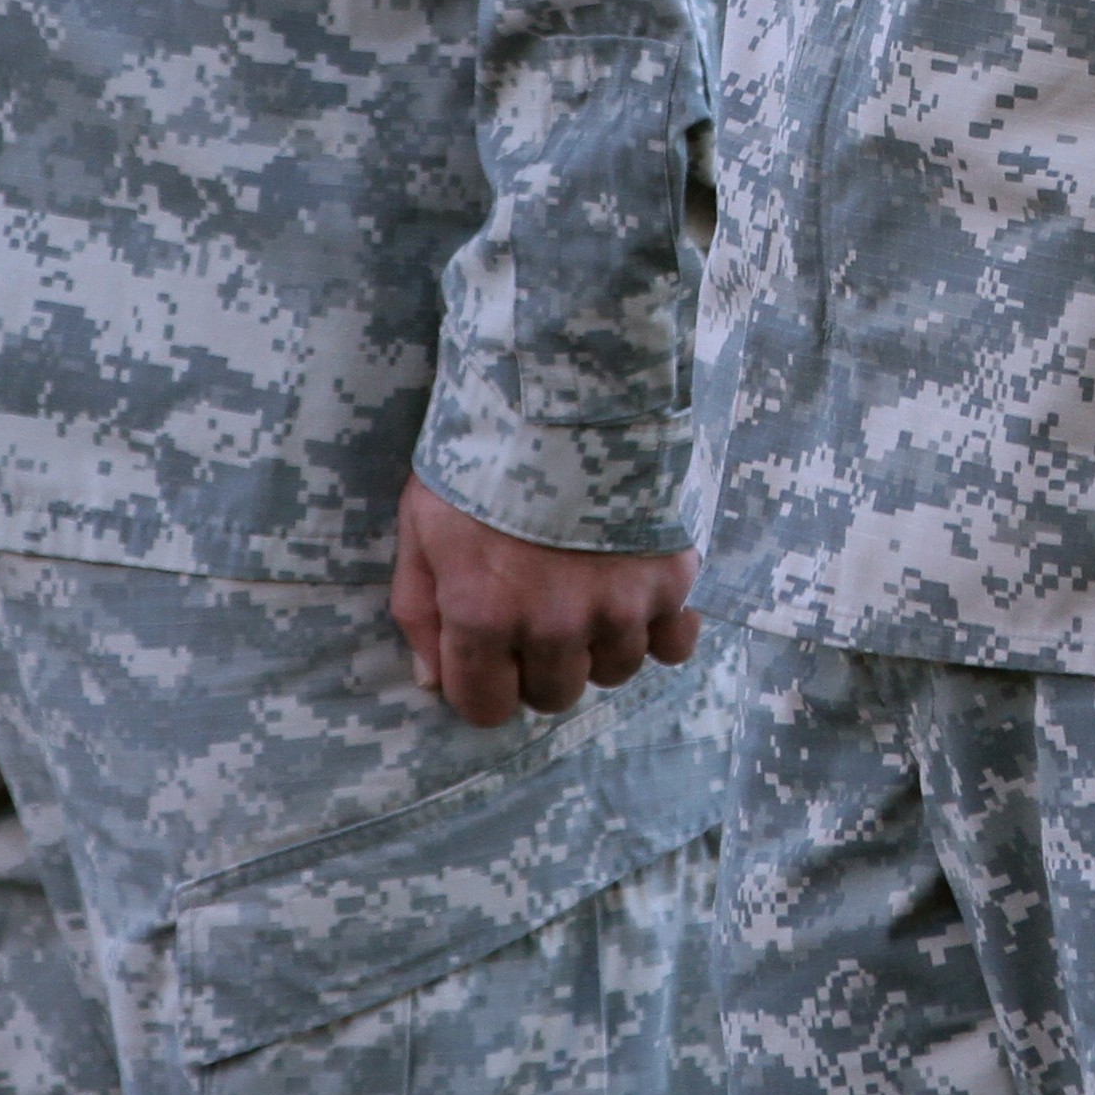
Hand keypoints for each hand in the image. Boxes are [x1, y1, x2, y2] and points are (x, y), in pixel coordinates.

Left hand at [389, 476, 703, 729]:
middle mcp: (553, 624)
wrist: (570, 386)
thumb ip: (420, 610)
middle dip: (541, 664)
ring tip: (589, 590)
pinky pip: (674, 644)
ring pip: (614, 671)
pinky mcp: (670, 579)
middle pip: (555, 694)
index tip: (491, 655)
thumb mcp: (422, 525)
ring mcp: (618, 604)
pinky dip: (660, 630)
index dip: (484, 685)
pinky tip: (640, 595)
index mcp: (483, 614)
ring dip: (599, 643)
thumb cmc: (484, 453)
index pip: (486, 707)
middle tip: (540, 611)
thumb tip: (430, 681)